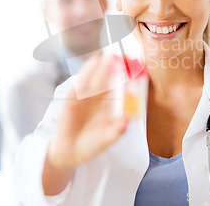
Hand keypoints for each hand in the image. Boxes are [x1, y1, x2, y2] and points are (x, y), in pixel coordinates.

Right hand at [47, 54, 128, 169]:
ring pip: (97, 78)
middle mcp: (100, 100)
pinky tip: (94, 62)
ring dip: (103, 66)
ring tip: (110, 56)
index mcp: (111, 107)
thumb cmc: (91, 146)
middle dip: (117, 68)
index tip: (139, 71)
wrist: (69, 152)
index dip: (129, 80)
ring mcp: (87, 97)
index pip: (122, 90)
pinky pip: (82, 81)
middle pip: (110, 80)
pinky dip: (87, 71)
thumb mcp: (106, 140)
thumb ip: (115, 131)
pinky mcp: (73, 97)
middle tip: (127, 57)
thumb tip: (127, 123)